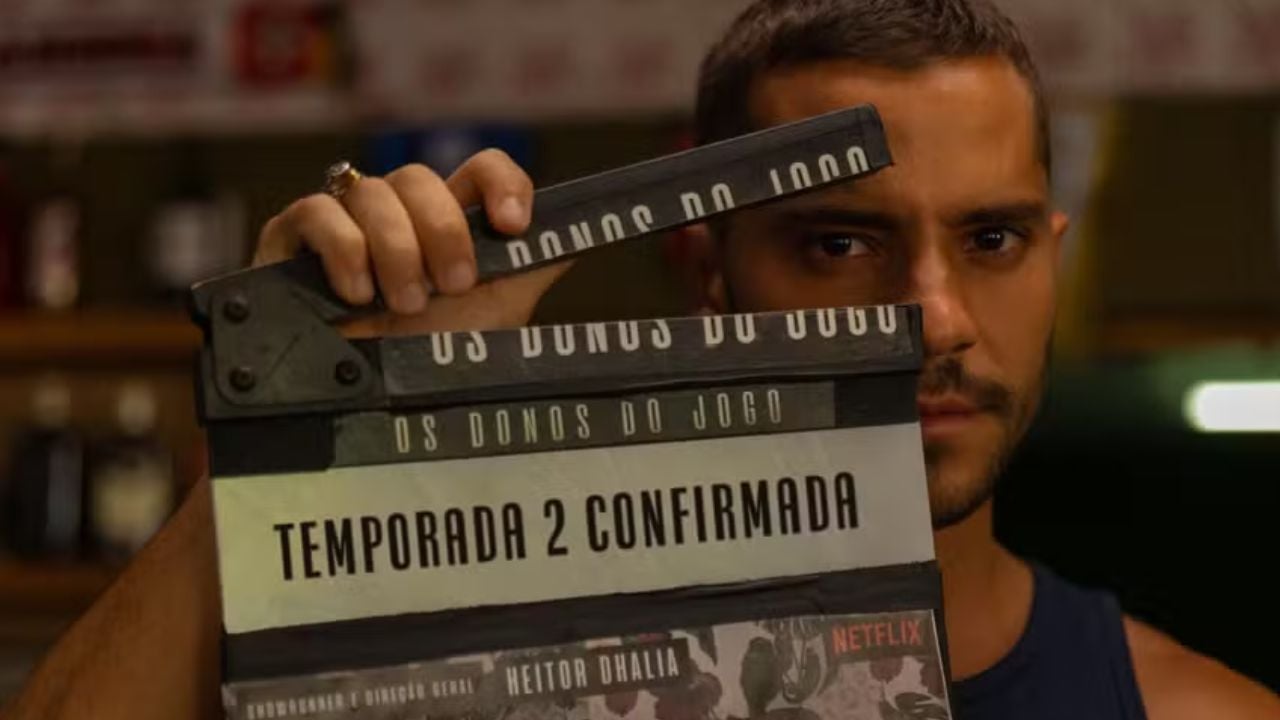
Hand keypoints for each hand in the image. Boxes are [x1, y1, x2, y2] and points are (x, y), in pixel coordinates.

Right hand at [254, 149, 571, 335]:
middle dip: (443, 230)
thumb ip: (530, 271)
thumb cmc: (424, 362)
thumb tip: (577, 237)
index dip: (501, 184)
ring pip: (371, 193)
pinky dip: (343, 249)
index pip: (479, 170)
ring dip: (395, 250)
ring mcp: (343, 222)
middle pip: (420, 176)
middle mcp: (397, 215)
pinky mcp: (291, 239)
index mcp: (448, 224)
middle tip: (453, 285)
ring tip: (403, 304)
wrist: (359, 410)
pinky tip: (355, 293)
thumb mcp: (492, 319)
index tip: (513, 226)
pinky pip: (316, 212)